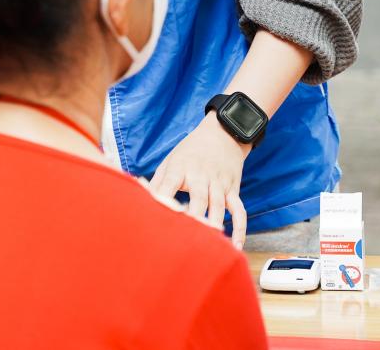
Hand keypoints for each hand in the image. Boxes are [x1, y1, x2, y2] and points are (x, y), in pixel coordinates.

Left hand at [149, 116, 249, 246]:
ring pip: (219, 205)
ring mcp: (218, 182)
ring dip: (215, 223)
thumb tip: (139, 200)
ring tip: (211, 244)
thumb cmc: (189, 151)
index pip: (169, 184)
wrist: (222, 134)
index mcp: (179, 168)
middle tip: (189, 237)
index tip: (160, 217)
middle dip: (195, 216)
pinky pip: (238, 210)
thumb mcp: (169, 160)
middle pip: (198, 197)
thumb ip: (156, 182)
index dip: (165, 199)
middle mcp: (200, 175)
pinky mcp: (232, 188)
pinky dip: (240, 227)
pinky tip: (236, 245)